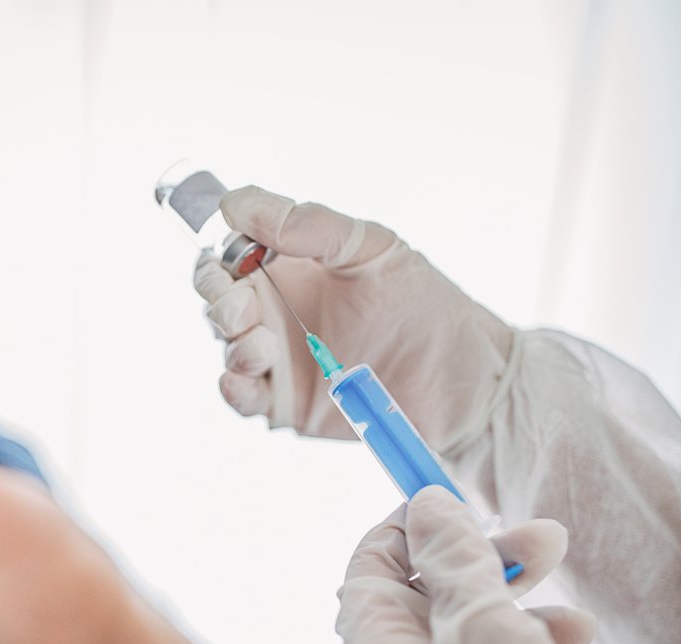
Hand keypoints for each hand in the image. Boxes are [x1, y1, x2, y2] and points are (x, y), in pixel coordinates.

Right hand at [193, 186, 512, 447]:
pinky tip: (249, 378)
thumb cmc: (425, 305)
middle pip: (215, 296)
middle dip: (217, 298)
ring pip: (225, 344)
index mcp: (290, 265)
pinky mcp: (285, 403)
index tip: (234, 254)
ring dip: (232, 342)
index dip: (219, 251)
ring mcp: (278, 357)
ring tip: (264, 346)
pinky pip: (241, 395)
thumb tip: (235, 203)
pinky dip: (233, 386)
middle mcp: (276, 308)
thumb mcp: (372, 248)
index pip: (229, 252)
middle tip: (244, 306)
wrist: (465, 380)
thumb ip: (308, 225)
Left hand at [336, 487, 637, 643]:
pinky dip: (527, 639)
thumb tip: (427, 504)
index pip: (372, 561)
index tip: (455, 496)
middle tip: (542, 535)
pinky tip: (574, 634)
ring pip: (464, 620)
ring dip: (514, 589)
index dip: (411, 523)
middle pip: (424, 586)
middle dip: (481, 552)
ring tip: (563, 567)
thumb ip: (452, 558)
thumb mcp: (482, 623)